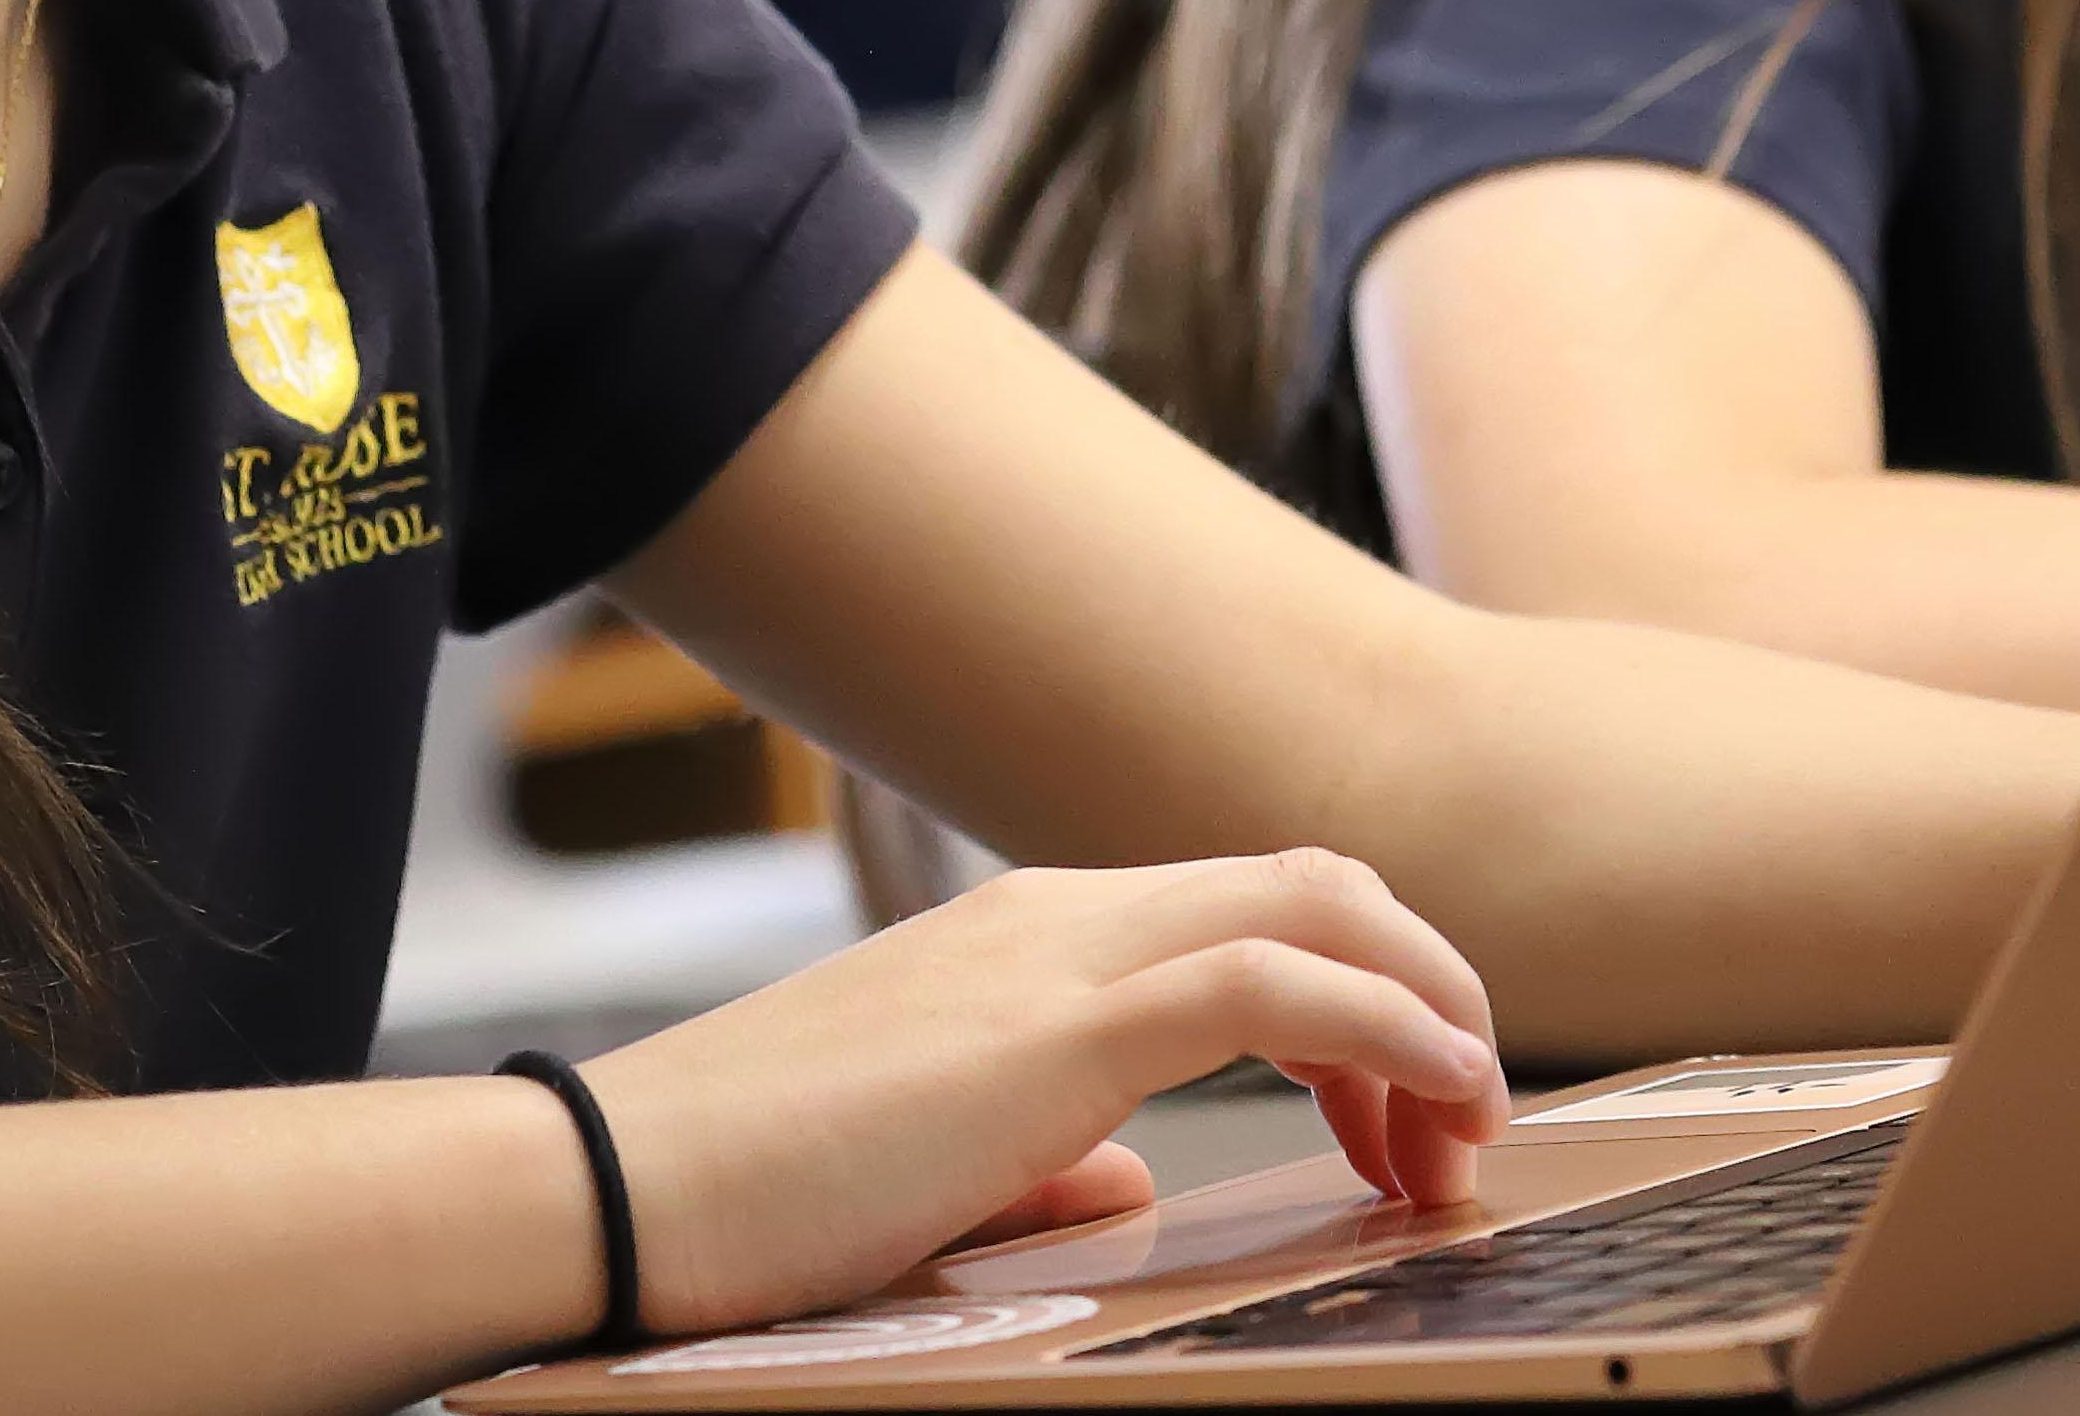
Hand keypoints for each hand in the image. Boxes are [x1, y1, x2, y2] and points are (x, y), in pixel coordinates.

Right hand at [579, 847, 1508, 1335]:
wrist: (614, 1193)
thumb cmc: (747, 1196)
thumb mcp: (933, 1168)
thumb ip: (1047, 1159)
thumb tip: (1133, 1179)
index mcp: (1032, 940)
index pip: (1256, 909)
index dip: (1366, 994)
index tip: (1405, 1118)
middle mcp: (1060, 916)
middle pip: (1317, 882)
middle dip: (1427, 984)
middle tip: (1462, 1123)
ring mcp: (1059, 955)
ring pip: (1320, 906)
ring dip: (1428, 1007)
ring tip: (1465, 1127)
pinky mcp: (1059, 1027)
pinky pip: (1279, 986)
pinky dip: (1388, 1027)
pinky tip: (1433, 1098)